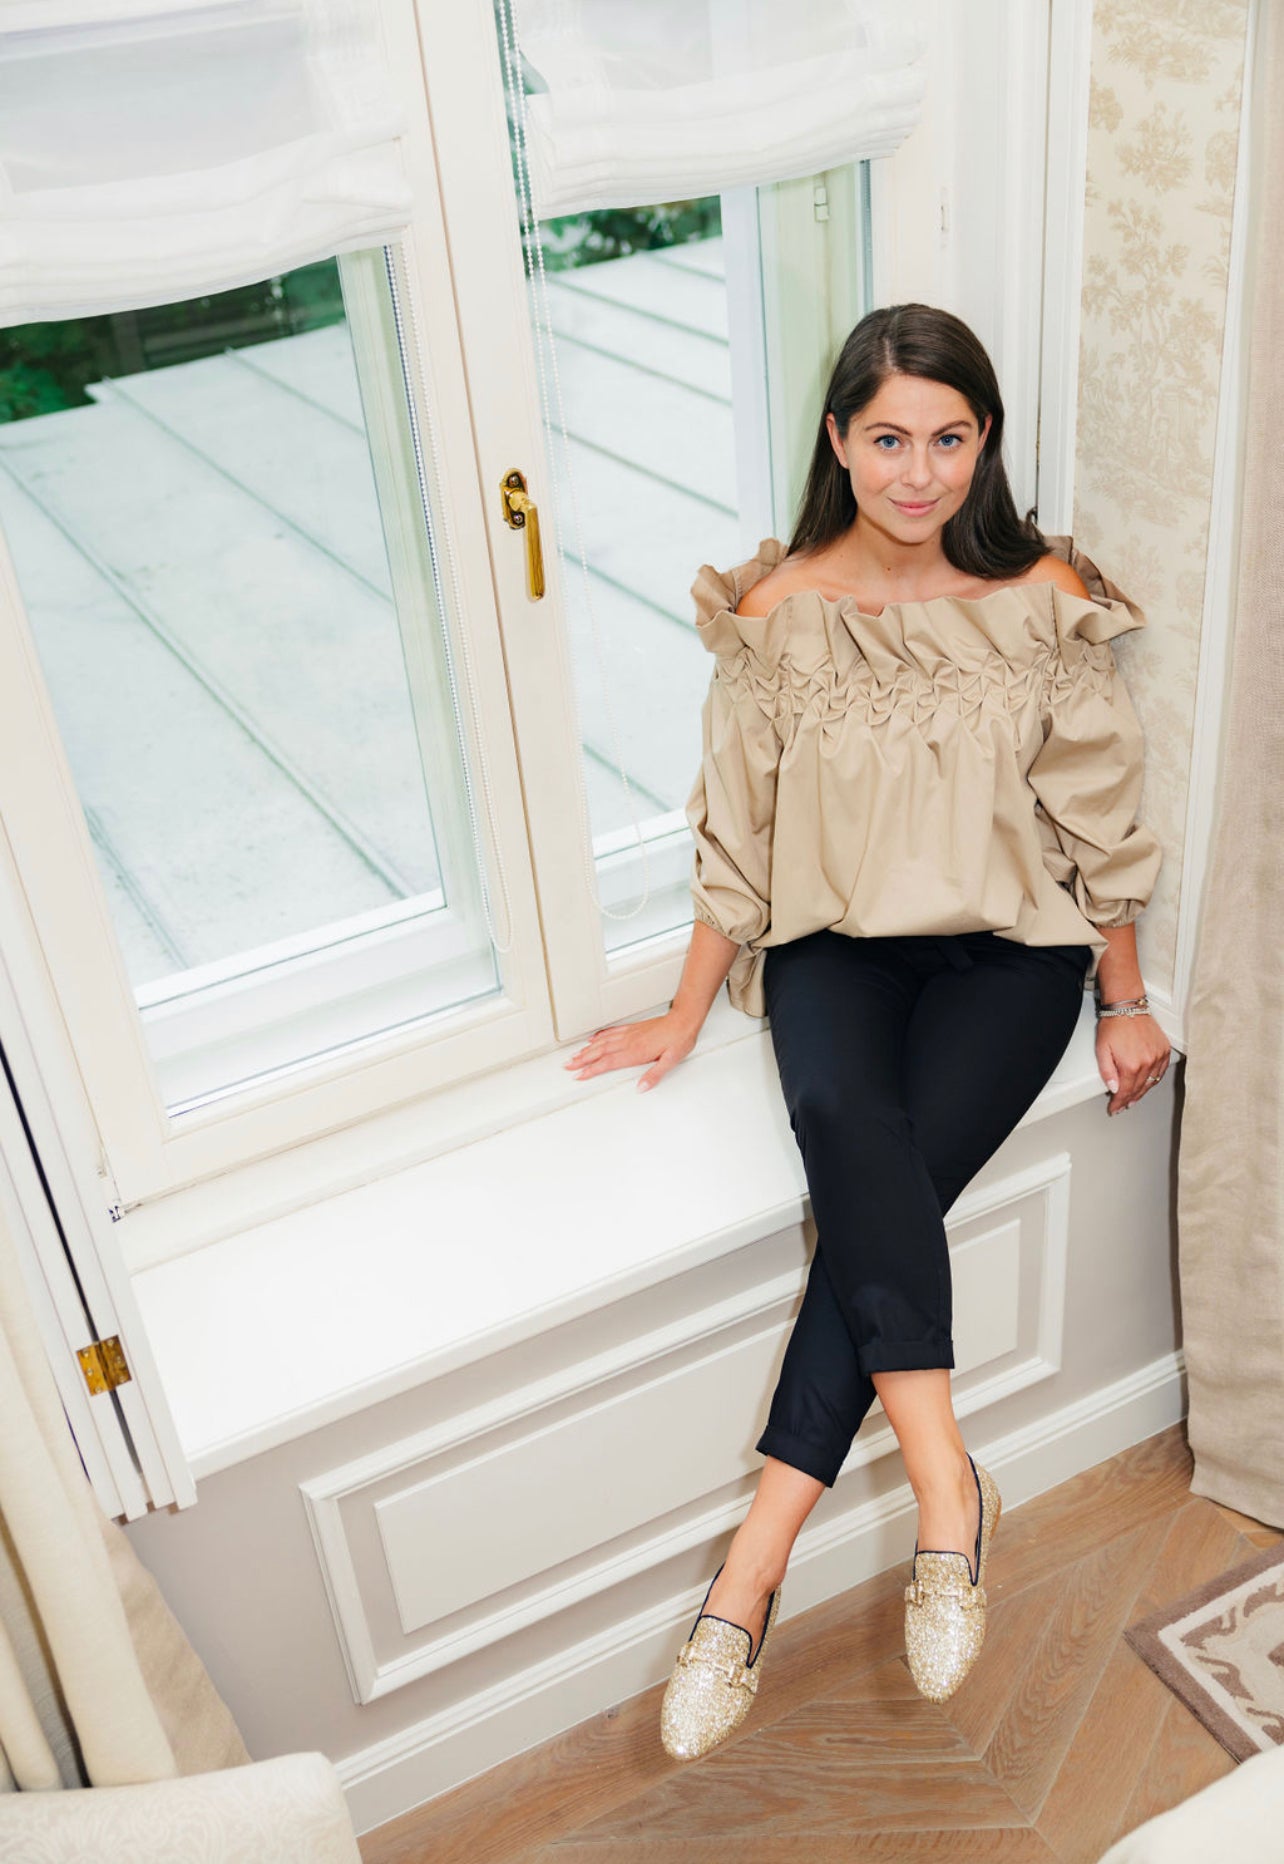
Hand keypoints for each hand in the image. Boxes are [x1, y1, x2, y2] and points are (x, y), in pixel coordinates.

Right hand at [563, 1010, 699, 1092]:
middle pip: (600, 1052)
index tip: (580, 1075)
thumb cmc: (678, 1040)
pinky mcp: (633, 1029)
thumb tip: (641, 1088)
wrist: (684, 1021)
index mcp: (636, 1052)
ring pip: (603, 1042)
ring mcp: (629, 1034)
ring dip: (587, 1049)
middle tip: (568, 1066)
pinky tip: (593, 1039)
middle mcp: (629, 1042)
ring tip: (575, 1055)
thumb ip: (654, 1075)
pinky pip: (611, 1032)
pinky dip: (599, 1036)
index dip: (592, 1069)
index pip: (608, 1062)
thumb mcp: (671, 1061)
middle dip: (582, 1059)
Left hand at [1097, 1012, 1170, 1114]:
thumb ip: (1107, 1072)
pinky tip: (1148, 1083)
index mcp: (1131, 1065)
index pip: (1125, 1092)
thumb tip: (1114, 1089)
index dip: (1119, 1103)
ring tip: (1133, 1098)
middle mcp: (1147, 1062)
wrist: (1127, 1007)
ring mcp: (1158, 1056)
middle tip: (1122, 1105)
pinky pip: (1161, 1071)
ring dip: (1142, 1092)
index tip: (1115, 1108)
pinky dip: (1154, 1080)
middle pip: (1138, 1089)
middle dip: (1129, 1100)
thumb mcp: (1102, 1050)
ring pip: (1151, 1083)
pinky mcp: (1164, 1050)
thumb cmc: (1114, 1025)